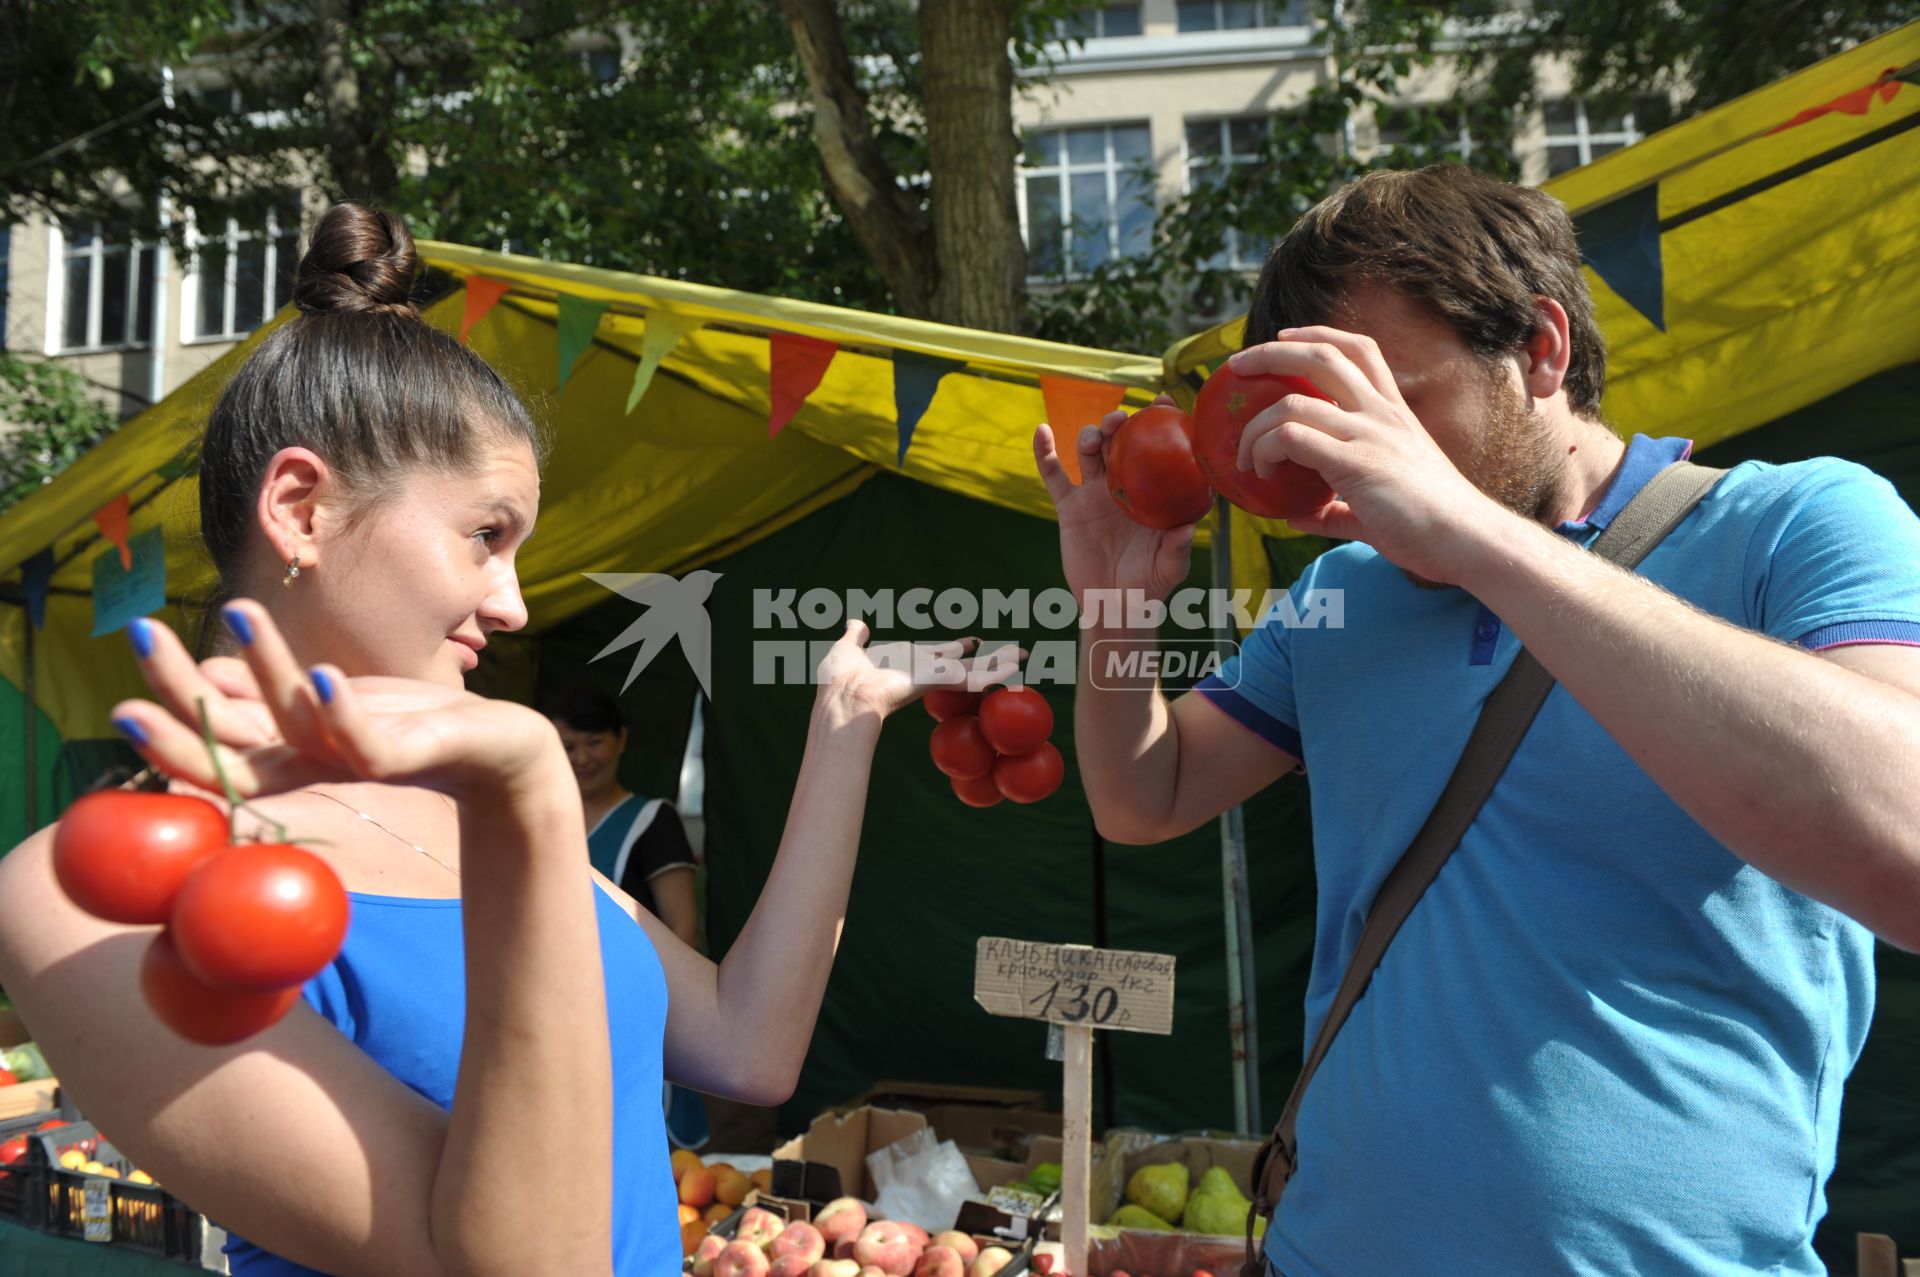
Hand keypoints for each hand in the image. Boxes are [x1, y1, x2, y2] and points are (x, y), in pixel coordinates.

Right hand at [111, 601, 563, 806]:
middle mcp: (312, 762)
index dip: (168, 730)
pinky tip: (323, 675)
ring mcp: (355, 760)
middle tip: (140, 643)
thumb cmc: (405, 720)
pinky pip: (366, 741)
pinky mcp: (404, 756)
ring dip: (266, 665)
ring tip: (239, 608)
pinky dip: (341, 710)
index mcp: (286, 752)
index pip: (213, 745)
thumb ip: (271, 698)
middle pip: (234, 741)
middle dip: (184, 696)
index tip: (119, 702)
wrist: (494, 751)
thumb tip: (211, 678)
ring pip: (296, 721)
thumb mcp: (330, 702)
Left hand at [813, 621, 1023, 720]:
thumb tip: (856, 622)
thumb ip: (856, 635)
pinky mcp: (939, 681)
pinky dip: (997, 671)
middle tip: (1010, 652)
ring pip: (975, 669)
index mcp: (906, 661)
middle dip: (986, 657)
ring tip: (1024, 655)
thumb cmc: (840, 681)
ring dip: (1000, 662)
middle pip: (963, 662)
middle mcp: (924, 670)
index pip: (938, 653)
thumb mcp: (848, 648)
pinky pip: (975, 677)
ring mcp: (933, 677)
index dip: (955, 647)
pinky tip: (1016, 665)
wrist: (843, 700)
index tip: (971, 640)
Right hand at [1033, 397, 1197, 609]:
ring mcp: (1095, 493)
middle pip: (1119, 442)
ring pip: (1089, 452)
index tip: (1163, 402)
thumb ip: (1177, 550)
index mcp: (1153, 490)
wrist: (1112, 607)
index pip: (1158, 447)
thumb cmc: (1150, 586)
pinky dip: (1044, 452)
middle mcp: (1124, 484)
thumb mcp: (1169, 570)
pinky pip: (1053, 474)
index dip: (1161, 420)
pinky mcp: (1069, 507)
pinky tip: (1041, 431)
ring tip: (1095, 438)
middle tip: (1122, 420)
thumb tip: (1185, 529)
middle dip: (1119, 422)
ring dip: (1090, 436)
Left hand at [1228, 329, 1506, 582]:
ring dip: (1256, 425)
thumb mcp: (1376, 508)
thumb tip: (1296, 516)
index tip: (1283, 337)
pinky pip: (1294, 438)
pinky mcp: (1358, 463)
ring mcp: (1371, 434)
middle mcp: (1383, 413)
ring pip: (1295, 401)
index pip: (1359, 350)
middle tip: (1237, 365)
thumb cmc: (1431, 528)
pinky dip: (1266, 450)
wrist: (1467, 541)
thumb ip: (1335, 510)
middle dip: (1271, 352)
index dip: (1317, 335)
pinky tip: (1261, 474)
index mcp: (1394, 413)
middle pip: (1323, 356)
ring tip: (1244, 456)